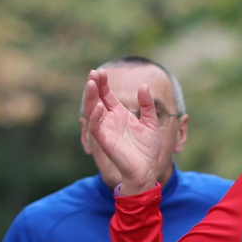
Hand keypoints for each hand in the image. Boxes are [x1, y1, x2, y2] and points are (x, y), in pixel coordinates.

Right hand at [82, 68, 164, 195]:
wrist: (147, 169)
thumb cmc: (148, 149)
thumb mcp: (151, 122)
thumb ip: (147, 105)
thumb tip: (144, 86)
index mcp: (120, 114)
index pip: (107, 95)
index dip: (103, 83)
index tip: (101, 72)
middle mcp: (110, 120)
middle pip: (97, 99)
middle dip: (94, 86)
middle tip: (93, 73)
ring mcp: (106, 129)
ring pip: (93, 110)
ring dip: (90, 97)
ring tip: (91, 83)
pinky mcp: (104, 140)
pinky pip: (96, 126)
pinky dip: (96, 116)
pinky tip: (100, 106)